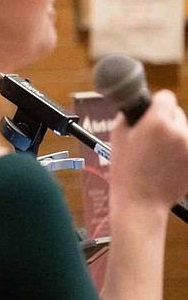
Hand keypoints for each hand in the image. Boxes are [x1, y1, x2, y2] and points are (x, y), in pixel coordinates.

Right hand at [110, 89, 187, 210]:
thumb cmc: (126, 170)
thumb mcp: (118, 136)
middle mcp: (179, 132)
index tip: (150, 112)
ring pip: (185, 131)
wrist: (141, 202)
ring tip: (159, 154)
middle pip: (178, 113)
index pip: (166, 97)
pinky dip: (181, 152)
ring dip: (175, 136)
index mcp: (158, 122)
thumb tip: (139, 105)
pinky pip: (187, 147)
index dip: (156, 104)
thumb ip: (130, 115)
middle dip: (166, 121)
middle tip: (151, 137)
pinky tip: (167, 163)